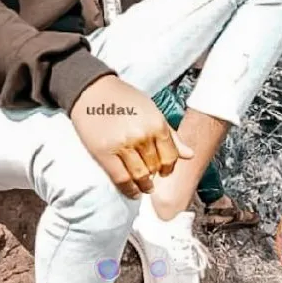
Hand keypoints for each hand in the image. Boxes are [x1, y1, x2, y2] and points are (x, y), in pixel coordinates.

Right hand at [70, 75, 193, 198]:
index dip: (168, 168)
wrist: (92, 90)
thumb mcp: (152, 111)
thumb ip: (170, 134)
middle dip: (154, 175)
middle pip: (155, 167)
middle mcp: (142, 135)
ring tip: (143, 187)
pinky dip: (129, 189)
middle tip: (150, 177)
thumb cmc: (124, 98)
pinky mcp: (105, 153)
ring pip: (140, 176)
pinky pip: (121, 179)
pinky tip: (132, 191)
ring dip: (144, 186)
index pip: (170, 157)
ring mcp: (123, 145)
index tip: (164, 172)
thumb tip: (189, 155)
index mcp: (157, 124)